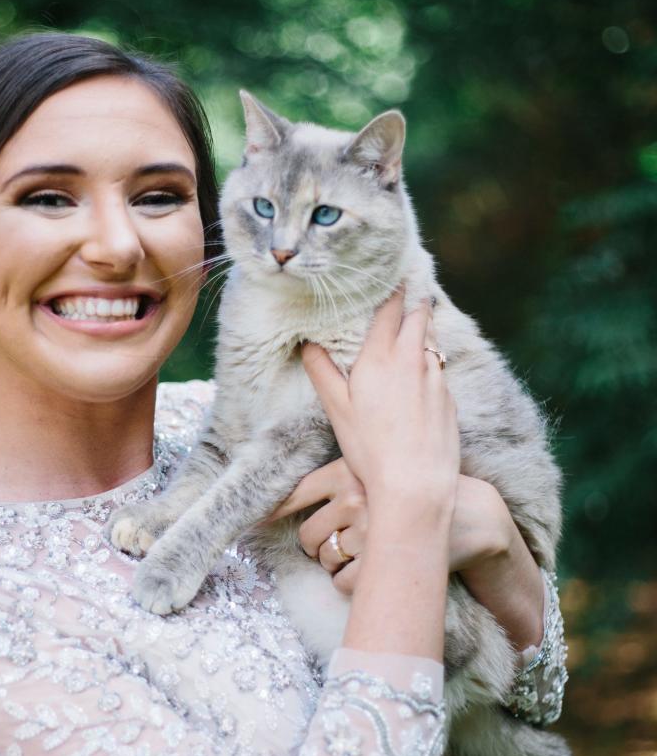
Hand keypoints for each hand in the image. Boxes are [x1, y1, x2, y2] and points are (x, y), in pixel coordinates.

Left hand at [265, 466, 506, 593]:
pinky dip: (350, 584)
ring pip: (326, 561)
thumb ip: (338, 480)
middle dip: (318, 547)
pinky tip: (370, 572)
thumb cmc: (417, 493)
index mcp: (347, 470)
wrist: (471, 516)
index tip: (253, 525)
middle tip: (340, 544)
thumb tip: (283, 501)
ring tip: (363, 555)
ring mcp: (366, 529)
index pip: (296, 495)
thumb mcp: (377, 472)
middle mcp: (354, 496)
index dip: (272, 514)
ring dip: (336, 566)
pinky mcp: (380, 560)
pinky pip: (343, 583)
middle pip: (308, 536)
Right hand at [301, 285, 459, 516]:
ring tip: (419, 314)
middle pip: (420, 314)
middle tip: (411, 281)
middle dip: (415, 297)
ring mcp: (436, 377)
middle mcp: (413, 359)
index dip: (393, 287)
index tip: (394, 271)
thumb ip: (321, 371)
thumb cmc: (371, 449)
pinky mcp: (449, 397)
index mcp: (381, 356)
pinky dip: (432, 357)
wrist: (416, 484)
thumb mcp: (337, 410)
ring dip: (425, 325)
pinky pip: (440, 367)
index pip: (391, 308)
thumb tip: (307, 343)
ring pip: (433, 338)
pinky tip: (424, 365)